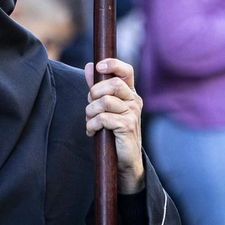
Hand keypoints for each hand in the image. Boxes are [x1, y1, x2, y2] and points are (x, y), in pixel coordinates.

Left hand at [86, 58, 145, 193]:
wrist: (125, 160)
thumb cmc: (114, 131)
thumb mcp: (106, 107)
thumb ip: (98, 87)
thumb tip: (90, 66)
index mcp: (130, 93)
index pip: (126, 71)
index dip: (113, 64)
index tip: (98, 67)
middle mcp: (134, 101)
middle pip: (113, 84)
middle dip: (94, 93)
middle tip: (90, 105)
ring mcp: (132, 113)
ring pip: (105, 101)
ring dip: (90, 112)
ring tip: (90, 121)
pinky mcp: (127, 126)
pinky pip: (103, 118)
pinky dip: (92, 124)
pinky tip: (92, 131)